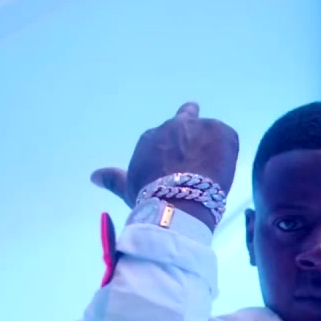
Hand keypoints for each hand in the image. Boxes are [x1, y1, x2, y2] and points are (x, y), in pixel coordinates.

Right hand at [90, 102, 239, 228]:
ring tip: (212, 170)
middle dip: (193, 131)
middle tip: (200, 148)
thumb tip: (93, 177)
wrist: (178, 203)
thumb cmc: (149, 199)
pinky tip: (222, 168)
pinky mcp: (221, 131)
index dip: (175, 147)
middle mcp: (173, 126)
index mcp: (151, 137)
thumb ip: (113, 179)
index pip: (166, 134)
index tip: (180, 160)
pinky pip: (228, 137)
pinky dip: (227, 151)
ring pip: (210, 132)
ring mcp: (198, 126)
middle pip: (188, 117)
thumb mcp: (128, 188)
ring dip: (212, 146)